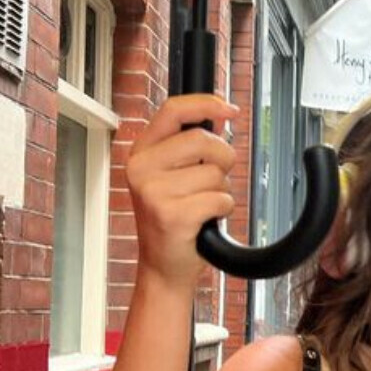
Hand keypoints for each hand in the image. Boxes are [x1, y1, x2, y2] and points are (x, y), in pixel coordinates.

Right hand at [126, 94, 238, 285]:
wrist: (162, 267)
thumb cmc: (172, 220)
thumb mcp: (168, 177)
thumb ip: (185, 147)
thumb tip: (219, 117)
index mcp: (141, 153)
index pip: (172, 111)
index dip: (205, 103)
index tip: (230, 109)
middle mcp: (141, 170)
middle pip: (203, 139)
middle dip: (222, 158)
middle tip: (215, 178)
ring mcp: (154, 192)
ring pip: (214, 173)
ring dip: (221, 190)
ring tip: (202, 205)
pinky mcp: (172, 215)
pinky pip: (220, 199)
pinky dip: (223, 209)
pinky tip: (206, 220)